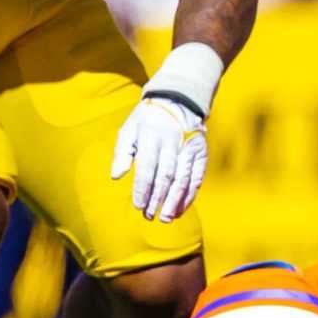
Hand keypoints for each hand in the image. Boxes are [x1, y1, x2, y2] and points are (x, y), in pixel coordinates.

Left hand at [109, 92, 208, 222]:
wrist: (178, 100)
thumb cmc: (147, 119)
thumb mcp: (129, 129)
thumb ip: (122, 152)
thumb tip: (116, 176)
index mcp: (151, 136)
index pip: (147, 168)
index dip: (143, 189)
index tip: (138, 206)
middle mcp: (172, 142)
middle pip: (166, 176)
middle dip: (157, 199)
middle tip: (150, 216)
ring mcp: (189, 147)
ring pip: (183, 179)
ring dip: (174, 201)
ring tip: (167, 217)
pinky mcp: (201, 153)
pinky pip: (197, 177)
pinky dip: (189, 195)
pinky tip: (181, 208)